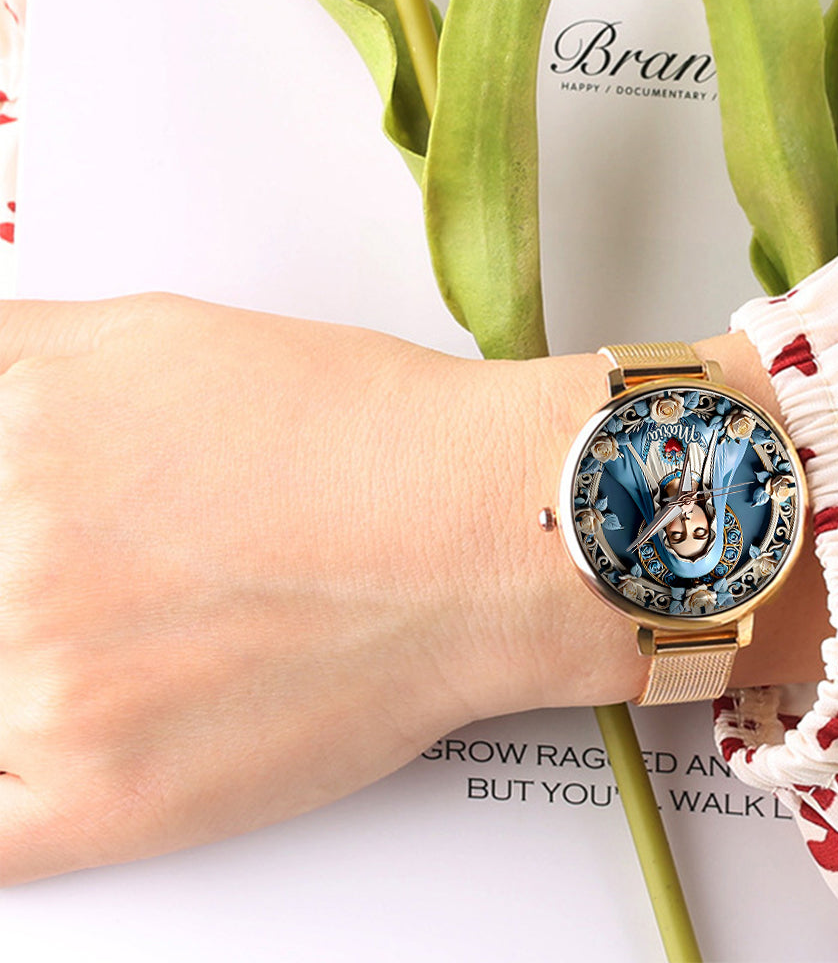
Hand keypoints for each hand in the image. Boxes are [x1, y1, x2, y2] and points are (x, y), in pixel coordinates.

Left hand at [0, 297, 828, 884]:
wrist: (491, 534)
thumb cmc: (374, 436)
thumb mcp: (157, 338)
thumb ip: (21, 364)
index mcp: (20, 420)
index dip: (5, 517)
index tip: (26, 529)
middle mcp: (10, 549)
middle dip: (42, 573)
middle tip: (126, 577)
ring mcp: (43, 680)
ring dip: (41, 666)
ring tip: (149, 637)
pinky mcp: (98, 796)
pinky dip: (22, 785)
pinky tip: (77, 737)